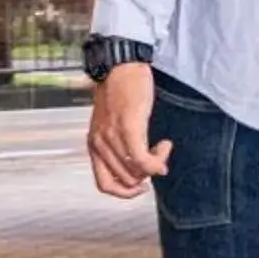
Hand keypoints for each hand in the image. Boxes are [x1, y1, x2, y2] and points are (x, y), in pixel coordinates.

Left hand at [86, 63, 173, 197]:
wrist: (120, 65)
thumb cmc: (120, 91)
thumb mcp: (112, 123)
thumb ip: (120, 145)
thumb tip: (144, 169)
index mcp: (94, 145)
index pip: (104, 185)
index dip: (125, 192)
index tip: (142, 186)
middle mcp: (99, 144)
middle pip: (126, 180)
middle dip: (146, 176)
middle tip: (158, 159)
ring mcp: (111, 137)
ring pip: (136, 172)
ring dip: (155, 165)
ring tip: (162, 148)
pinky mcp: (128, 127)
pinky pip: (142, 160)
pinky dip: (157, 160)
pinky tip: (164, 146)